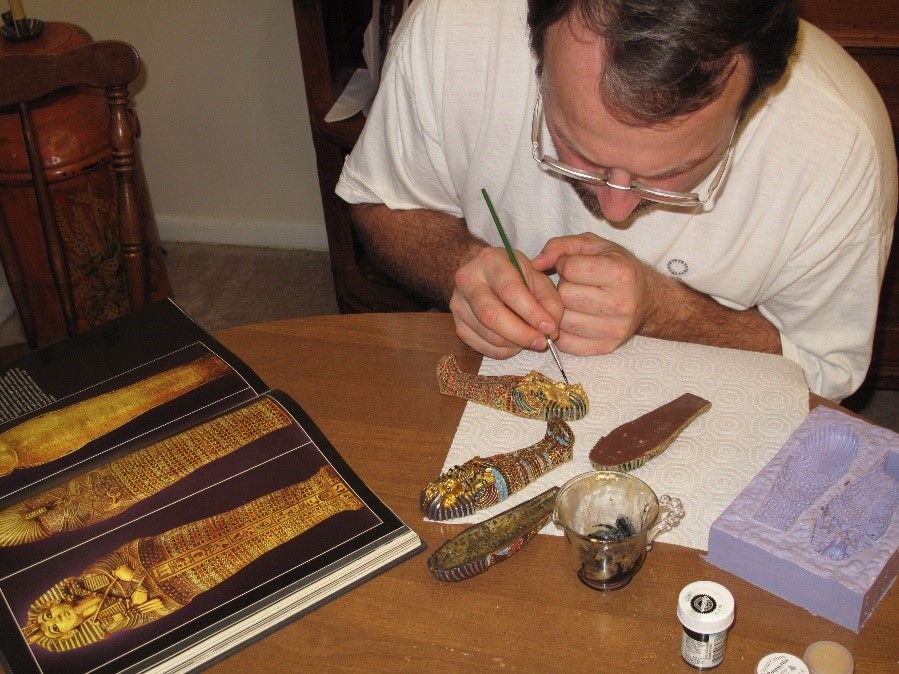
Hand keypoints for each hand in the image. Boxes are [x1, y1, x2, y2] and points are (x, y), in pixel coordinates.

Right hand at [449, 246, 563, 358]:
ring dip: (515, 344)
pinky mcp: (457, 324)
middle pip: (492, 316)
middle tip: (542, 342)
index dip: (532, 313)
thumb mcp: (536, 276)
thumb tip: (550, 328)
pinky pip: (482, 347)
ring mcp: (458, 304)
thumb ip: (549, 300)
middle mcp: (467, 281)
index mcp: (490, 261)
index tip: (550, 328)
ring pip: (488, 335)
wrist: (482, 274)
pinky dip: (504, 351)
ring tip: (530, 339)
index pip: (510, 291)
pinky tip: (515, 343)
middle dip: (521, 334)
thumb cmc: (514, 274)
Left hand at [531, 233, 657, 354]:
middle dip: (562, 288)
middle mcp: (620, 303)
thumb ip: (561, 246)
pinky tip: (573, 319)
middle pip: (565, 296)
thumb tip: (535, 263)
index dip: (564, 264)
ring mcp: (614, 329)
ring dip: (561, 310)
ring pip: (563, 321)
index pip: (571, 269)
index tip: (571, 266)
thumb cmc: (617, 268)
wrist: (647, 300)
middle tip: (574, 285)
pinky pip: (566, 343)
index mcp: (621, 273)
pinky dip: (563, 331)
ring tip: (574, 301)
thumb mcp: (594, 246)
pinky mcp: (606, 347)